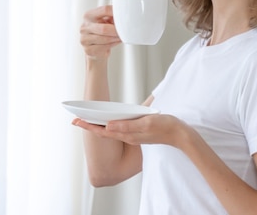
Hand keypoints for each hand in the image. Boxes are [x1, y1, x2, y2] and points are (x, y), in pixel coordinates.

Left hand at [73, 114, 190, 147]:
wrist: (181, 136)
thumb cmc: (165, 127)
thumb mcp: (145, 123)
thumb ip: (127, 126)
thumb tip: (108, 125)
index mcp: (128, 135)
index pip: (104, 131)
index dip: (89, 126)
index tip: (76, 121)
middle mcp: (128, 137)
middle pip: (105, 131)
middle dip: (90, 126)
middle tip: (76, 120)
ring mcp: (133, 136)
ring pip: (111, 131)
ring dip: (99, 126)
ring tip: (87, 120)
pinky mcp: (138, 133)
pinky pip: (120, 130)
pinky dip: (110, 125)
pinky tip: (108, 121)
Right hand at [80, 5, 121, 59]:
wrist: (94, 48)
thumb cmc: (101, 31)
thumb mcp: (106, 21)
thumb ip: (112, 16)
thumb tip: (124, 15)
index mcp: (88, 16)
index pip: (104, 10)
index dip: (116, 12)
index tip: (125, 15)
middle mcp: (84, 27)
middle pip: (104, 28)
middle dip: (116, 31)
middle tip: (125, 31)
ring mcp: (85, 39)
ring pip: (105, 39)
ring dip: (116, 38)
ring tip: (122, 36)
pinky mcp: (88, 50)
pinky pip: (104, 47)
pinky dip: (113, 44)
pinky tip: (116, 42)